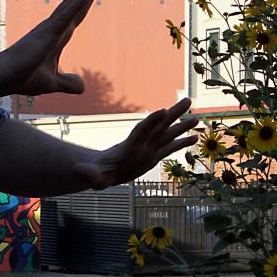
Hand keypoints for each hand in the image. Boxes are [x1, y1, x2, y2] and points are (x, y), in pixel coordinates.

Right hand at [0, 0, 115, 96]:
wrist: (3, 78)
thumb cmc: (23, 76)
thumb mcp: (52, 82)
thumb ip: (67, 83)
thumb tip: (83, 87)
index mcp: (57, 35)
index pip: (78, 13)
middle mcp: (55, 26)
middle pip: (79, 2)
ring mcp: (50, 28)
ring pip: (73, 3)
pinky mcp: (46, 34)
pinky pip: (64, 17)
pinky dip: (76, 5)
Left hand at [71, 97, 197, 189]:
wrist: (102, 171)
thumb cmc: (97, 174)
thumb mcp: (93, 176)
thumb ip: (88, 174)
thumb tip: (78, 170)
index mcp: (130, 146)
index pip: (141, 131)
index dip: (151, 121)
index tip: (162, 110)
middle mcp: (142, 143)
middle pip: (159, 125)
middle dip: (173, 113)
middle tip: (187, 100)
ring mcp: (149, 148)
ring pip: (168, 133)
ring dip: (182, 125)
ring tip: (197, 117)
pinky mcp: (154, 155)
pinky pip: (171, 147)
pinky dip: (182, 143)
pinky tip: (195, 138)